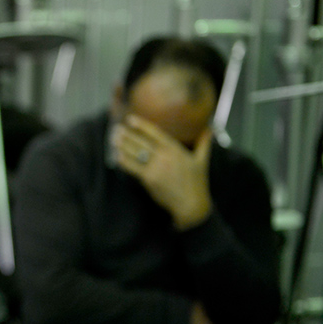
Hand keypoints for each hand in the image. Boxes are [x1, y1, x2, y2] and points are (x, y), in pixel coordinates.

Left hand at [113, 114, 213, 229]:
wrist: (191, 204)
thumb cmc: (197, 182)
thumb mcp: (202, 160)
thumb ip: (203, 143)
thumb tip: (209, 129)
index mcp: (175, 149)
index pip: (155, 133)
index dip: (141, 125)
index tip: (130, 119)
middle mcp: (164, 156)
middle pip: (142, 142)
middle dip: (128, 135)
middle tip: (116, 128)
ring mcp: (156, 167)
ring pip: (135, 153)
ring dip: (123, 146)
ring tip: (113, 139)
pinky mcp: (149, 179)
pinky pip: (133, 168)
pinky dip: (125, 161)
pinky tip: (117, 156)